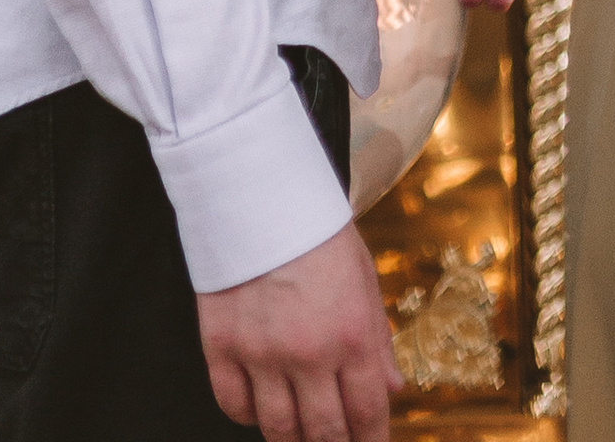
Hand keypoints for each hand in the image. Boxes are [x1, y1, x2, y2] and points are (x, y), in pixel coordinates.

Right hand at [199, 222, 398, 439]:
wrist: (261, 196)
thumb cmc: (317, 232)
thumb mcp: (364, 278)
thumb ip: (378, 338)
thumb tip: (392, 388)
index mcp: (351, 333)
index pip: (367, 412)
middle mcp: (308, 352)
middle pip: (323, 432)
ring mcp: (262, 354)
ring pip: (278, 428)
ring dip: (292, 438)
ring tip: (301, 435)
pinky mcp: (222, 348)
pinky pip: (235, 406)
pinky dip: (249, 415)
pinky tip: (261, 407)